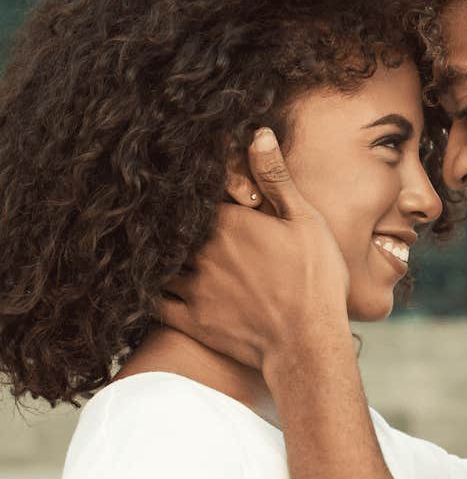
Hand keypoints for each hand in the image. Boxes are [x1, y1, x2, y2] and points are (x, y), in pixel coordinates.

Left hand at [161, 128, 349, 371]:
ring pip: (157, 260)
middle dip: (168, 219)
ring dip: (152, 252)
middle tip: (155, 208)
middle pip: (171, 226)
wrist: (307, 345)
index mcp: (229, 222)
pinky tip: (139, 284)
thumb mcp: (305, 222)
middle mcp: (202, 251)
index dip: (191, 189)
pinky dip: (143, 290)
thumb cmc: (315, 282)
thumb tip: (257, 133)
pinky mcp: (190, 320)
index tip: (183, 183)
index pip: (194, 194)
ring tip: (145, 244)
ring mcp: (193, 287)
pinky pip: (153, 302)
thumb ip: (276, 179)